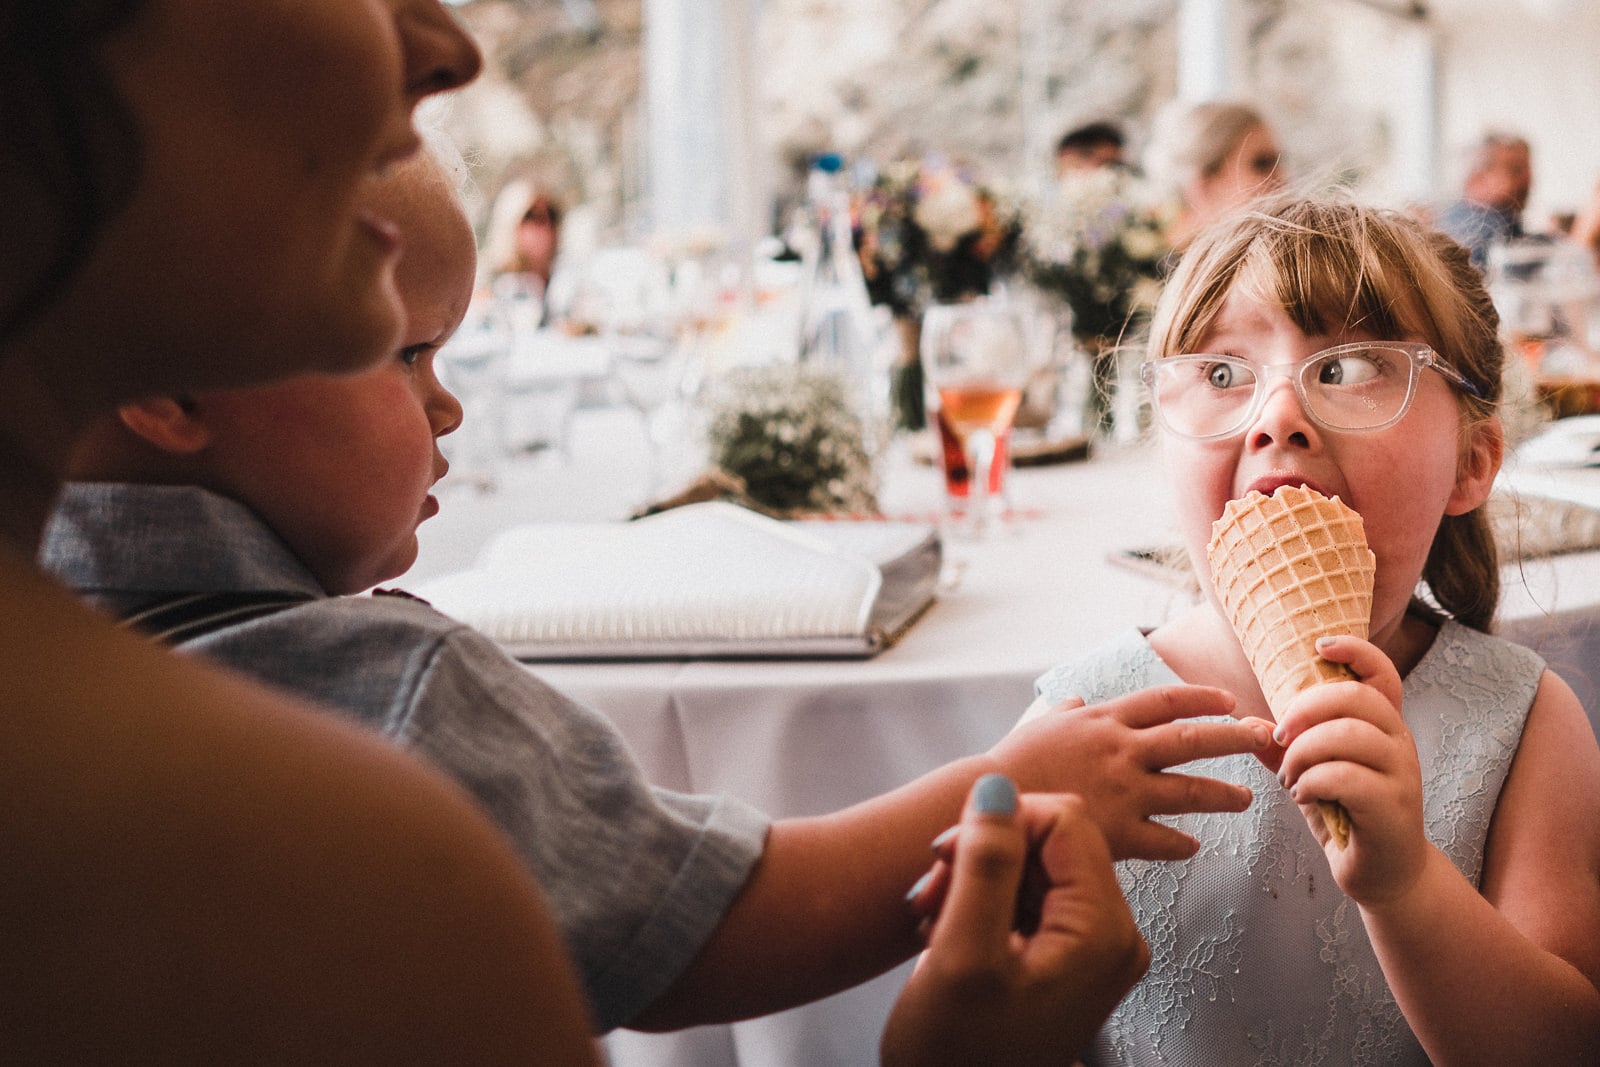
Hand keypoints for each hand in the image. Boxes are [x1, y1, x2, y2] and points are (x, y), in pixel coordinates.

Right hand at [883, 775, 1146, 1066]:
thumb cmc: (957, 1053)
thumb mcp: (961, 950)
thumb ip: (985, 863)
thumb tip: (998, 786)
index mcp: (1103, 932)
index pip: (1066, 819)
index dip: (1003, 822)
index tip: (950, 854)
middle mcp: (1112, 936)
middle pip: (1052, 841)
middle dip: (984, 854)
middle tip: (933, 890)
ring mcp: (1092, 948)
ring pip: (1035, 866)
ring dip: (975, 879)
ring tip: (934, 917)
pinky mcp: (1067, 957)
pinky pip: (1031, 898)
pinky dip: (983, 902)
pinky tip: (949, 930)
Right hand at [994, 685, 1273, 859]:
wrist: (988, 805)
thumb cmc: (1009, 764)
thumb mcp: (1038, 726)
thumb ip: (1064, 713)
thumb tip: (1076, 701)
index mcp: (1104, 721)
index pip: (1164, 700)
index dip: (1201, 699)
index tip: (1229, 702)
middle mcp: (1121, 750)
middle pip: (1193, 738)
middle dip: (1236, 737)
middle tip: (1267, 738)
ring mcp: (1123, 790)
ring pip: (1190, 790)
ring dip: (1223, 794)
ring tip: (1246, 798)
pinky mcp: (1118, 831)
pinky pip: (1164, 839)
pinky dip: (1180, 844)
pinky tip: (1192, 847)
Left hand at [1272, 636, 1429, 901]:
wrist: (1384, 875)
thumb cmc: (1346, 816)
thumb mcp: (1313, 775)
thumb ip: (1287, 747)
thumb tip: (1248, 722)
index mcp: (1383, 726)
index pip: (1382, 674)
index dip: (1356, 650)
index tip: (1318, 646)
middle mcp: (1399, 743)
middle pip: (1356, 698)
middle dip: (1305, 709)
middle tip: (1279, 737)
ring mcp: (1402, 775)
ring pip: (1348, 736)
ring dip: (1303, 753)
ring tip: (1289, 777)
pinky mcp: (1394, 807)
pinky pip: (1346, 778)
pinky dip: (1312, 783)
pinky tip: (1303, 796)